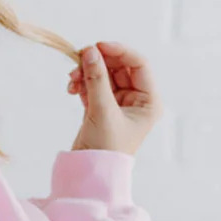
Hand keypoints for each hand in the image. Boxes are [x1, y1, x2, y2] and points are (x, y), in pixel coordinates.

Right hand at [66, 41, 161, 156]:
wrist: (89, 174)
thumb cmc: (106, 149)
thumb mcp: (103, 110)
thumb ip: (96, 79)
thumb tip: (90, 51)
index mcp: (148, 101)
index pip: (138, 64)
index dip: (118, 51)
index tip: (97, 46)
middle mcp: (136, 100)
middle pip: (119, 67)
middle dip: (98, 62)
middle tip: (79, 59)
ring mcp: (118, 103)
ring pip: (104, 75)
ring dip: (87, 73)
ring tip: (72, 80)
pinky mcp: (101, 108)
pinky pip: (93, 86)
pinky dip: (82, 83)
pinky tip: (72, 88)